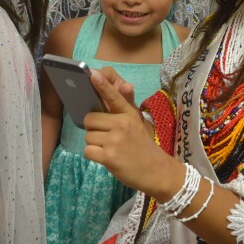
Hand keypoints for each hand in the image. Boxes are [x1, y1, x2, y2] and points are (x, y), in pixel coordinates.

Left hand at [83, 69, 182, 198]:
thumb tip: (124, 85)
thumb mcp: (137, 123)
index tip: (92, 73)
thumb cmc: (142, 146)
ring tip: (109, 148)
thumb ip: (124, 108)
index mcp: (129, 114)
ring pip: (88, 136)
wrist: (155, 170)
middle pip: (90, 119)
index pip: (113, 96)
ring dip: (94, 143)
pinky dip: (93, 155)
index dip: (102, 84)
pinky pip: (88, 150)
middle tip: (106, 137)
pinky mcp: (109, 156)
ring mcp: (115, 140)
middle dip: (93, 128)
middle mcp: (122, 124)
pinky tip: (106, 158)